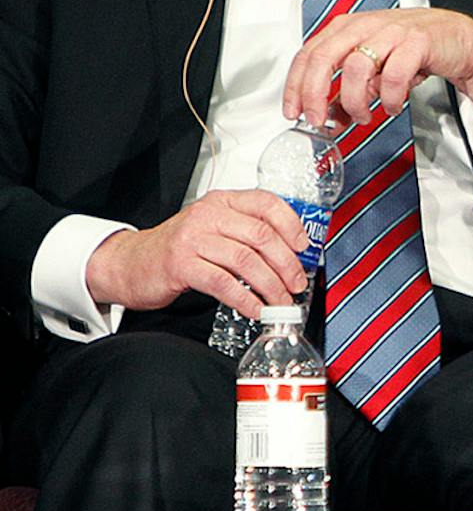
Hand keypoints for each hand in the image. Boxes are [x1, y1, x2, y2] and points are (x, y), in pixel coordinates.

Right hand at [84, 191, 309, 317]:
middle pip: (262, 236)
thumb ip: (246, 233)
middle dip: (286, 264)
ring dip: (270, 285)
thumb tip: (290, 253)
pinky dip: (245, 298)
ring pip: (246, 260)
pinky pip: (223, 282)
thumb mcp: (214, 229)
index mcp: (222, 202)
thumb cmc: (178, 248)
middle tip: (296, 283)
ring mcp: (193, 239)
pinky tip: (255, 308)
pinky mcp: (181, 264)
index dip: (292, 225)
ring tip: (280, 301)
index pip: (267, 203)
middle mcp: (208, 215)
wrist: (130, 262)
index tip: (304, 248)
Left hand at [284, 7, 472, 130]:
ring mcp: (391, 31)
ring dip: (356, 101)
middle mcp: (366, 25)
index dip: (296, 85)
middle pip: (324, 58)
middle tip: (319, 121)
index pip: (309, 54)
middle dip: (316, 95)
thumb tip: (330, 117)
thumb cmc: (416, 51)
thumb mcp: (376, 69)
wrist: (461, 41)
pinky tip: (393, 106)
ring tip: (366, 117)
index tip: (293, 112)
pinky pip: (394, 74)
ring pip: (356, 67)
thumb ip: (352, 90)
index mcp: (349, 27)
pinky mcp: (417, 41)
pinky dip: (390, 97)